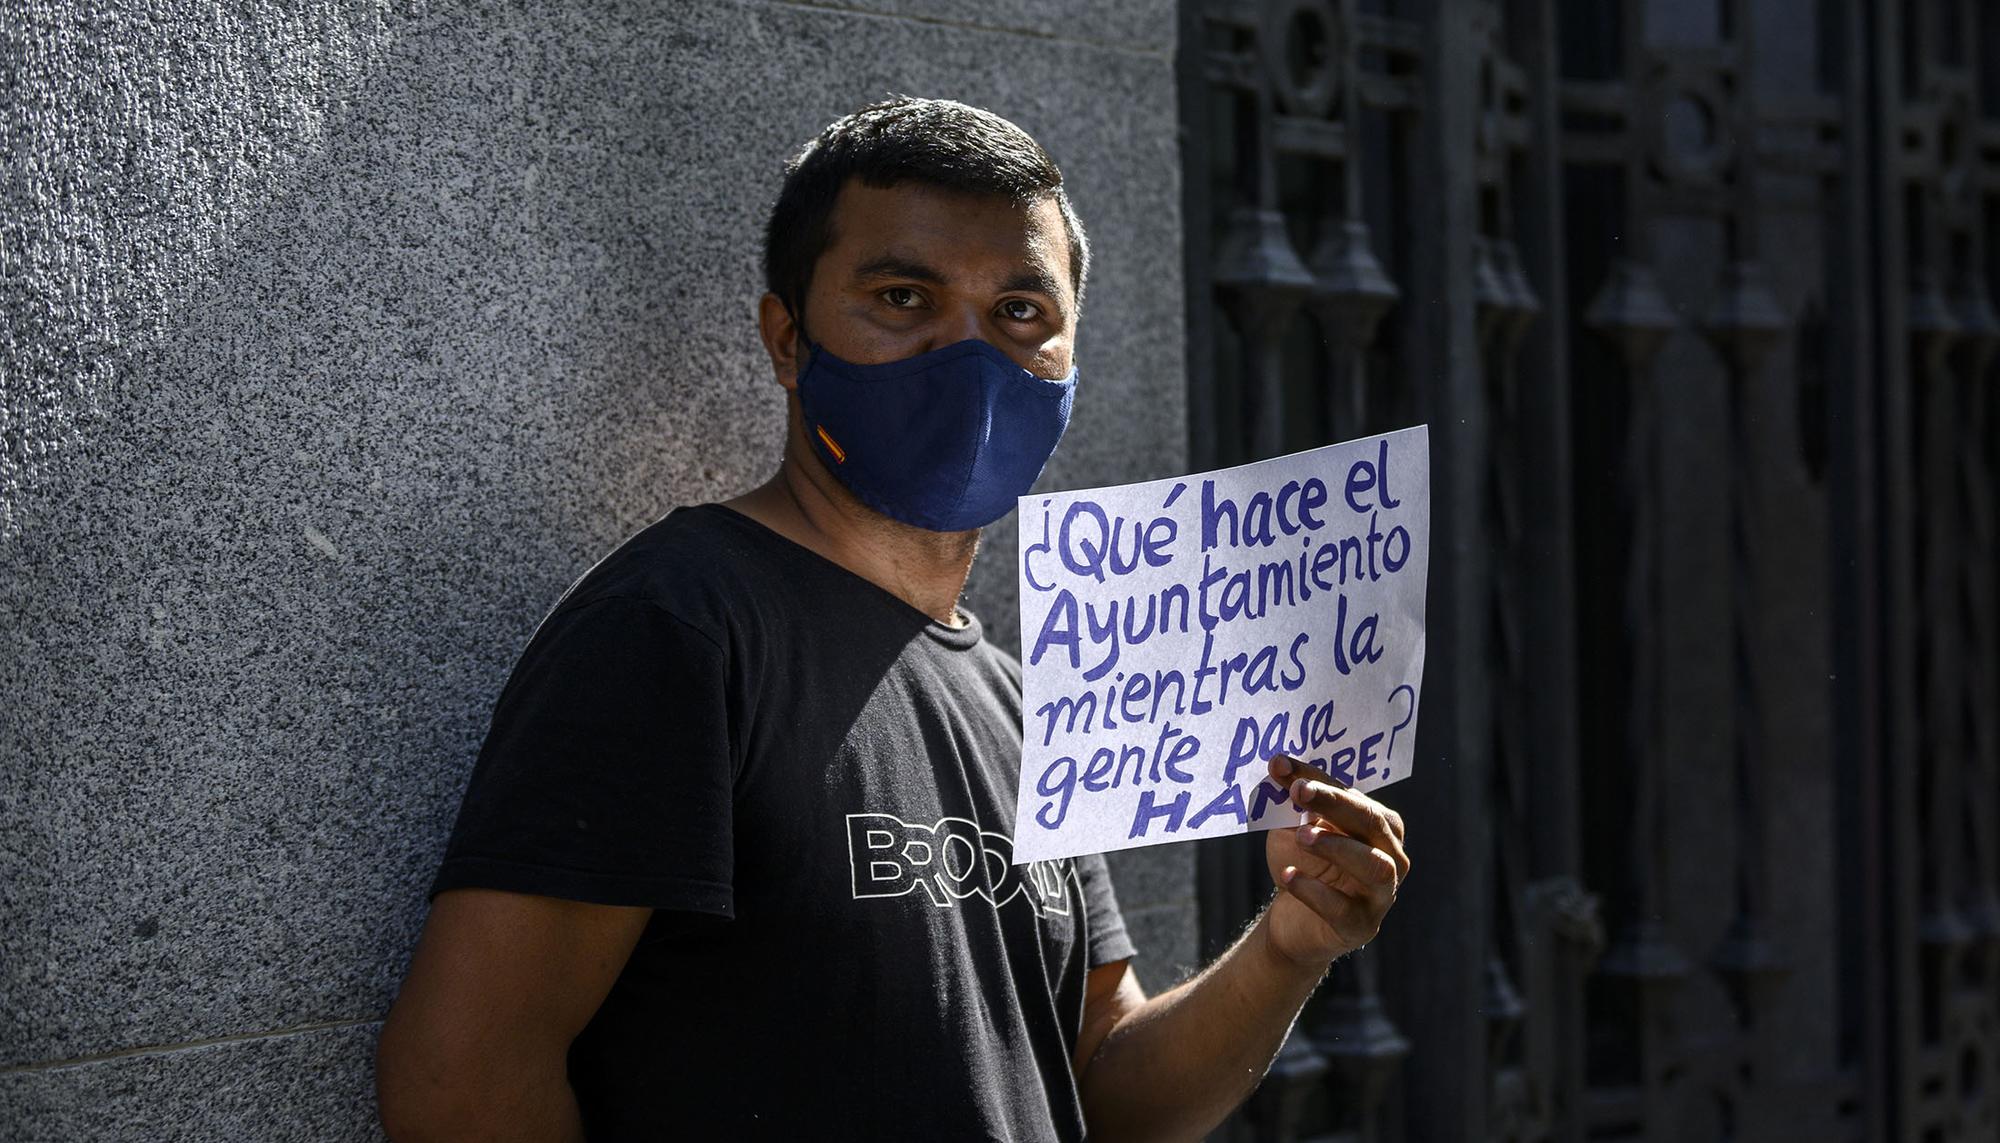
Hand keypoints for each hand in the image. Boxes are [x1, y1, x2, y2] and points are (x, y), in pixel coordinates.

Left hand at [1260, 754, 1408, 969]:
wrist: (1294, 922)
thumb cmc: (1303, 865)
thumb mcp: (1294, 828)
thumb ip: (1294, 801)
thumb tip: (1278, 764)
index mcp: (1380, 826)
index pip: (1351, 794)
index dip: (1317, 778)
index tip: (1281, 765)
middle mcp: (1391, 857)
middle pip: (1372, 823)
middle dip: (1335, 804)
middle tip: (1299, 791)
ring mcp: (1382, 895)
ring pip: (1375, 866)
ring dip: (1337, 846)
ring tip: (1301, 837)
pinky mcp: (1361, 927)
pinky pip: (1343, 908)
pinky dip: (1314, 890)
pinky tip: (1287, 876)